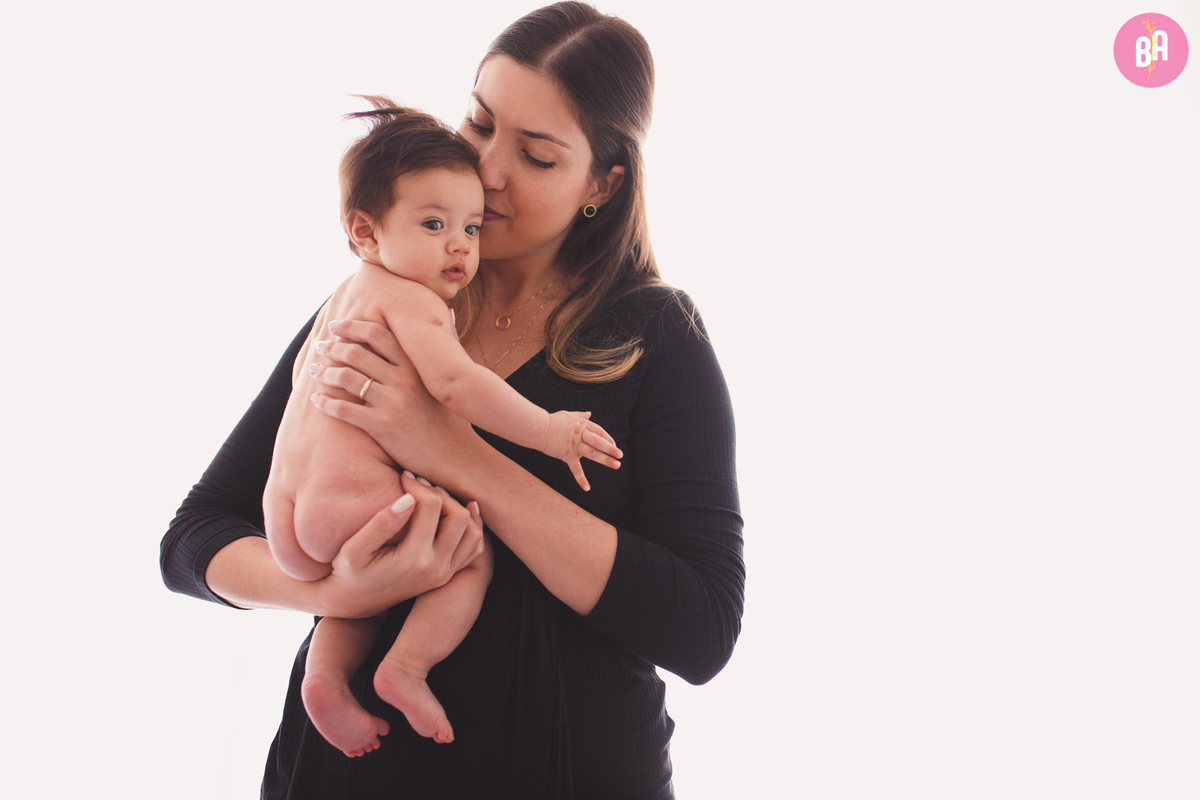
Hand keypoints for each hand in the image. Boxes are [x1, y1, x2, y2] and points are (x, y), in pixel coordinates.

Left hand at [307, 319, 478, 483]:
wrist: (457, 455)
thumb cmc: (453, 417)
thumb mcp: (450, 378)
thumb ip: (446, 345)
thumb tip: (449, 312)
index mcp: (416, 365)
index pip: (377, 334)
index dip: (353, 327)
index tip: (336, 326)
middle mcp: (403, 380)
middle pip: (357, 353)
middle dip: (333, 347)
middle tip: (321, 347)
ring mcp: (392, 403)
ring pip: (346, 378)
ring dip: (324, 373)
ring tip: (315, 371)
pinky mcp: (382, 426)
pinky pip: (344, 409)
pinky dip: (326, 403)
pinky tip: (317, 401)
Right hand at [316, 472, 484, 618]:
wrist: (355, 601)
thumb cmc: (349, 571)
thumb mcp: (354, 549)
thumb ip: (380, 524)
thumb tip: (408, 499)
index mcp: (413, 559)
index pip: (431, 507)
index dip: (418, 485)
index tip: (402, 476)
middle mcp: (436, 568)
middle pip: (458, 516)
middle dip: (440, 493)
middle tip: (418, 485)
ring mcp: (446, 573)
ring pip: (472, 531)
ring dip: (458, 508)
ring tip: (434, 495)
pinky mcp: (449, 574)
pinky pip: (473, 547)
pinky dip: (471, 526)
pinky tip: (458, 509)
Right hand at [541, 410, 622, 491]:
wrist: (538, 428)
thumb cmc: (553, 421)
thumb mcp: (569, 415)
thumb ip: (580, 415)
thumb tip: (589, 414)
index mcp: (582, 425)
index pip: (599, 431)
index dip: (608, 438)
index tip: (614, 444)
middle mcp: (580, 435)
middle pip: (598, 442)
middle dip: (611, 448)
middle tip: (620, 455)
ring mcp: (574, 446)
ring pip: (592, 454)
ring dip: (605, 460)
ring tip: (616, 465)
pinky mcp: (566, 455)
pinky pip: (575, 469)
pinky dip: (581, 479)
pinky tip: (587, 488)